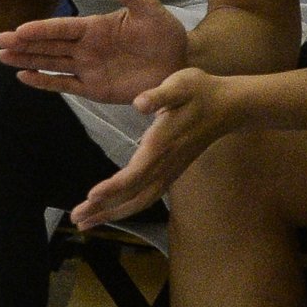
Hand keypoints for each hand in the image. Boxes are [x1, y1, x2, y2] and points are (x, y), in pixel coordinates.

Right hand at [0, 0, 188, 104]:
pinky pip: (65, 85)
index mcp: (93, 27)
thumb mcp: (147, 7)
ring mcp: (87, 69)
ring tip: (2, 58)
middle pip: (48, 46)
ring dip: (27, 60)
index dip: (40, 29)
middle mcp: (84, 47)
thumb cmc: (165, 33)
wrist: (182, 63)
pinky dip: (45, 83)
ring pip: (50, 64)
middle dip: (23, 44)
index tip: (19, 30)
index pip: (60, 28)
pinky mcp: (94, 89)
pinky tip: (24, 78)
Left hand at [69, 64, 238, 227]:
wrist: (230, 105)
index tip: (91, 196)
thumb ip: (160, 95)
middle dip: (105, 209)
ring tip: (85, 222)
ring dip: (113, 212)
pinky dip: (127, 206)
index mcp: (162, 144)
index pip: (136, 173)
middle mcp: (166, 163)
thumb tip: (140, 103)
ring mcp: (171, 170)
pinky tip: (110, 210)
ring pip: (141, 199)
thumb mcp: (181, 84)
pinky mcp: (172, 170)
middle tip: (77, 219)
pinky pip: (147, 194)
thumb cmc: (200, 91)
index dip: (114, 187)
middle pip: (134, 194)